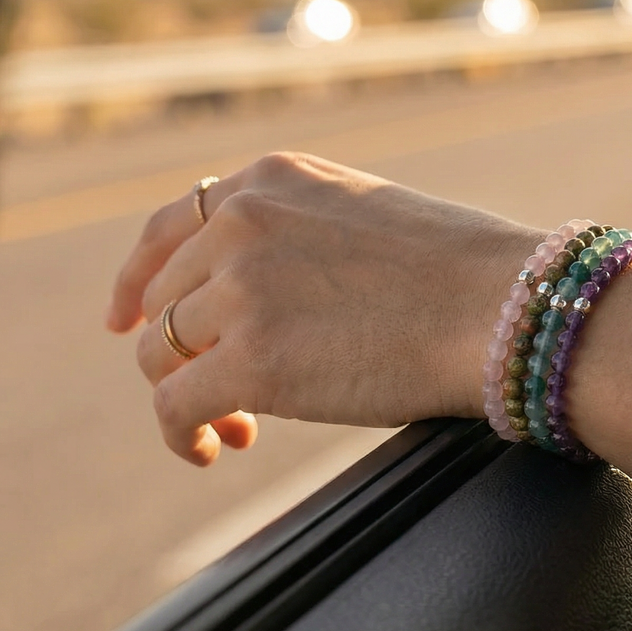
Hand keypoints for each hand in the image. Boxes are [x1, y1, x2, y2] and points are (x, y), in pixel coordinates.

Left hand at [107, 152, 538, 464]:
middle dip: (178, 349)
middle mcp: (243, 223)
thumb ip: (300, 235)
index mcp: (273, 181)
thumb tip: (263, 297)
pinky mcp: (251, 362)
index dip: (140, 280)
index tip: (127, 320)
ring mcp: (242, 290)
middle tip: (217, 390)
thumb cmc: (463, 270)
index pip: (171, 227)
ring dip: (186, 395)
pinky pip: (175, 407)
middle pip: (163, 300)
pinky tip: (214, 450)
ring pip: (160, 355)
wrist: (504, 306)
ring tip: (231, 427)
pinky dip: (182, 435)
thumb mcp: (366, 215)